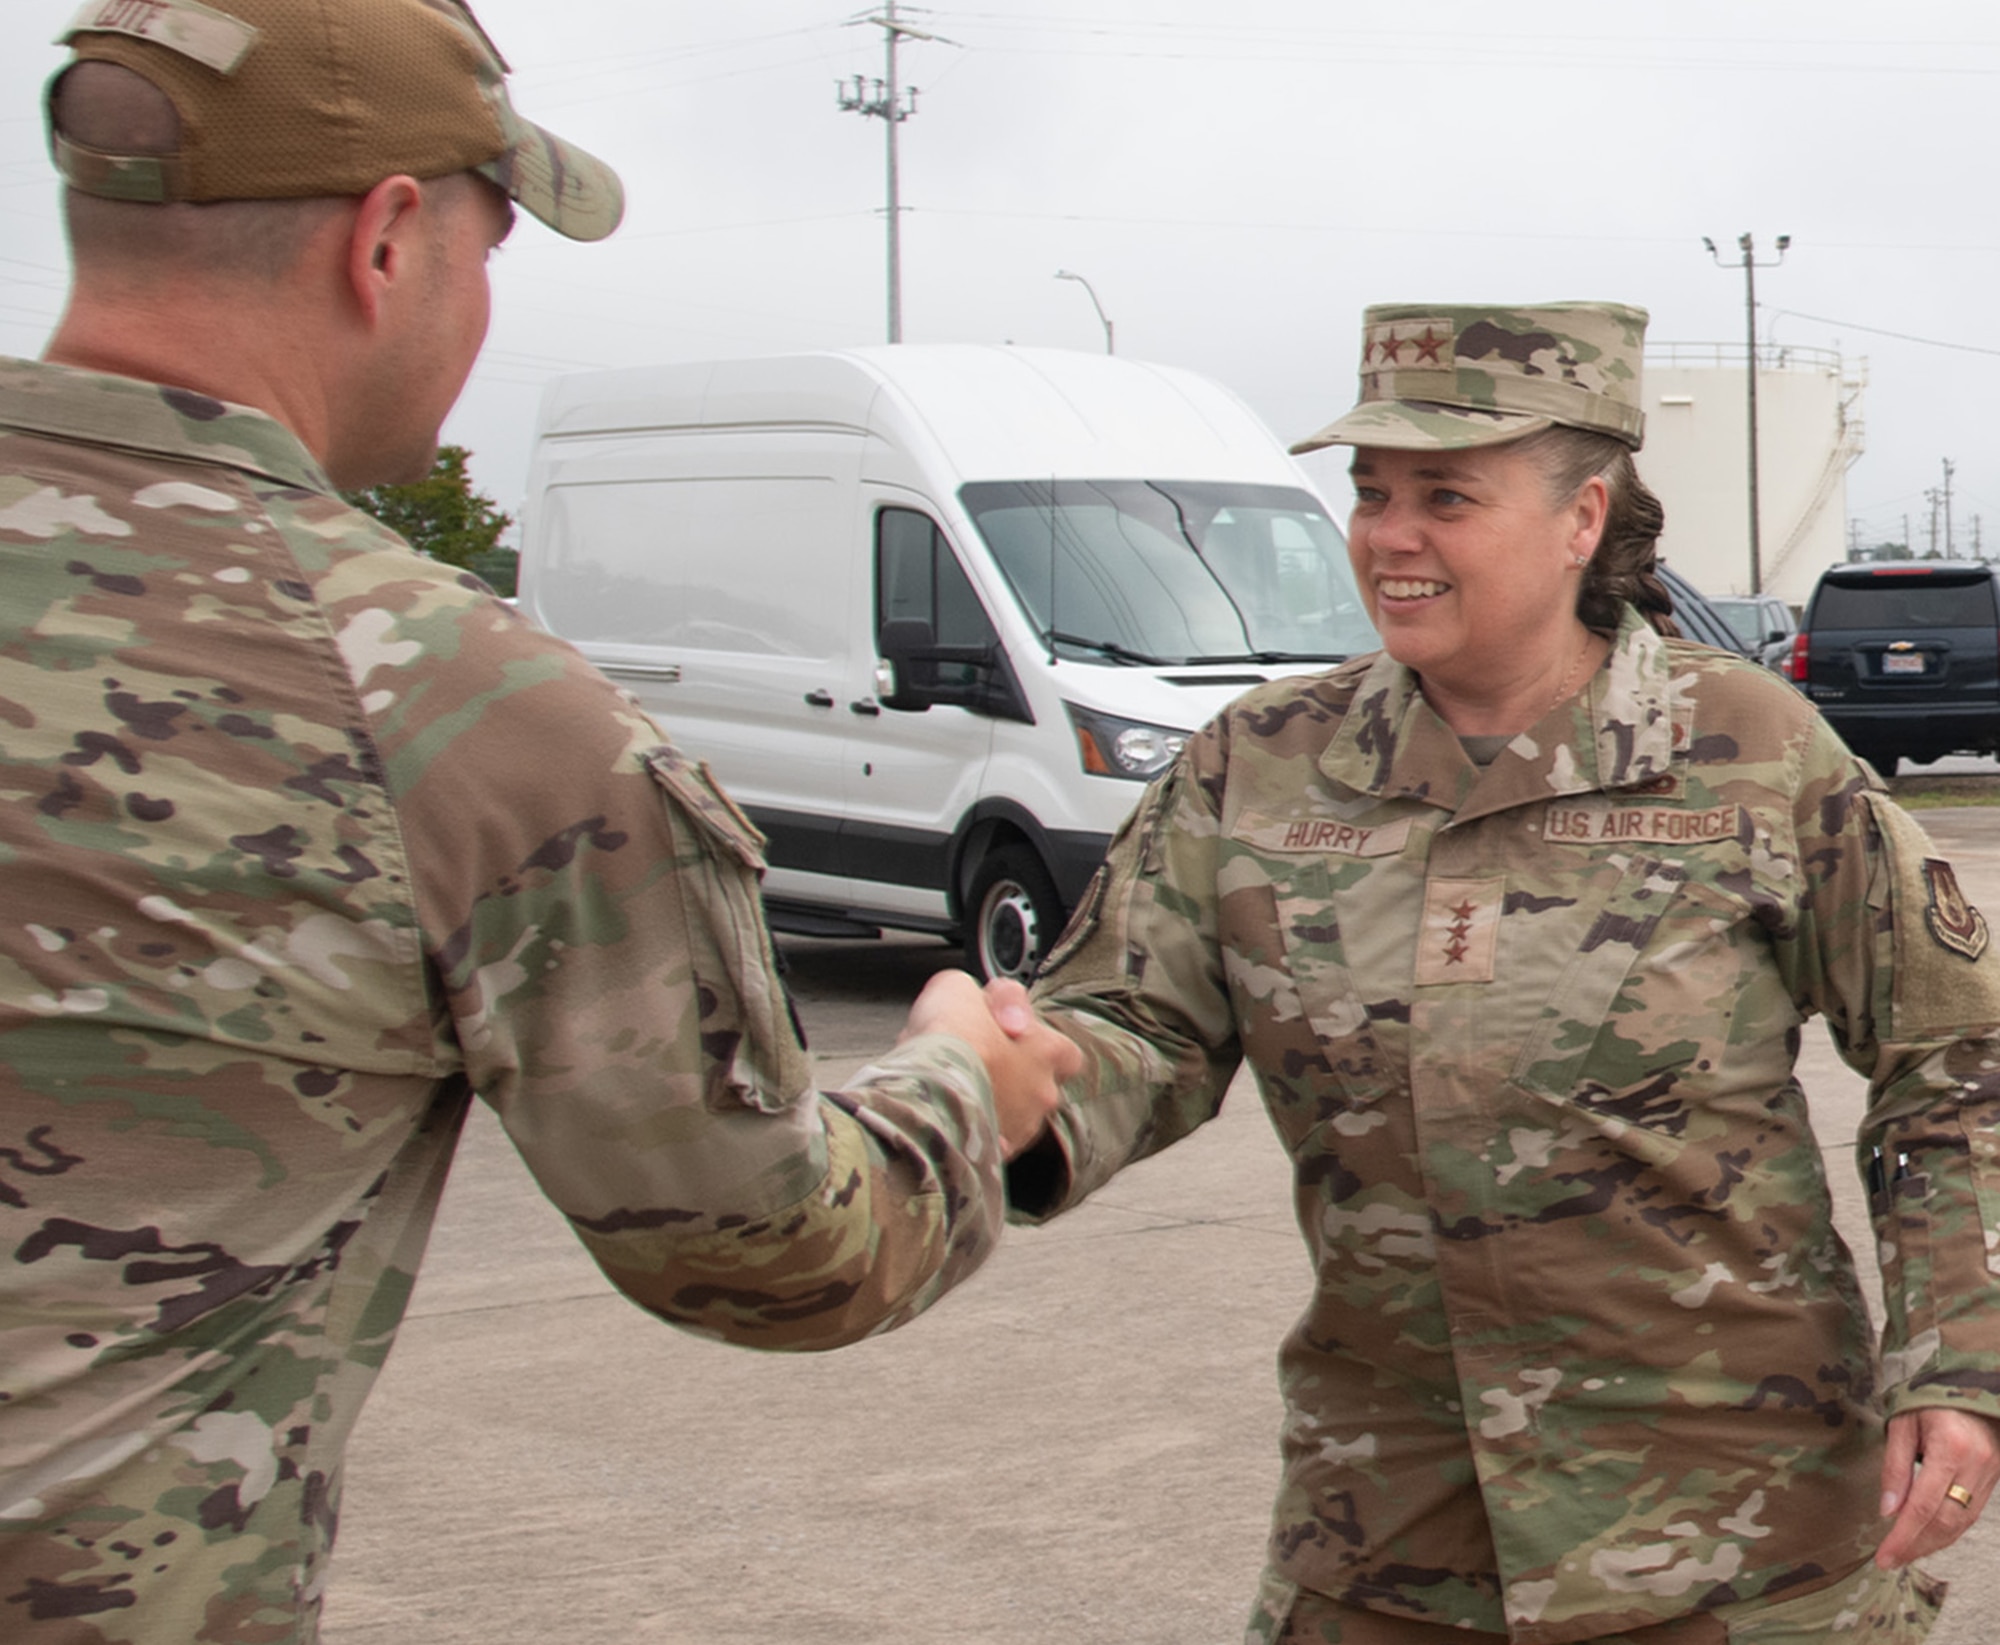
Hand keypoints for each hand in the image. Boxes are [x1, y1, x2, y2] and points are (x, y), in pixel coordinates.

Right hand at [901, 971, 1078, 1157]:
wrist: (924, 1086)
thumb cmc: (950, 1035)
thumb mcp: (962, 987)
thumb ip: (987, 998)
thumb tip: (997, 1011)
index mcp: (1048, 1051)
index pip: (1067, 1054)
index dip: (1041, 1046)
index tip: (1016, 1041)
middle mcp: (1043, 1094)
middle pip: (1038, 1088)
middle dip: (1012, 1082)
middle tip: (979, 1069)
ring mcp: (1021, 1130)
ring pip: (1014, 1119)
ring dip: (993, 1109)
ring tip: (958, 1094)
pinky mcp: (994, 1157)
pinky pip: (990, 1148)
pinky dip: (973, 1139)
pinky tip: (950, 1123)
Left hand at [1875, 1407, 1999, 1566]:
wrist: (1971, 1386)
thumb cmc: (1929, 1400)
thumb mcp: (1902, 1424)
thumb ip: (1895, 1467)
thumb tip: (1888, 1511)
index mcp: (1951, 1449)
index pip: (1925, 1505)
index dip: (1904, 1536)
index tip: (1884, 1556)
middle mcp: (1976, 1466)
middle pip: (1946, 1521)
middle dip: (1916, 1545)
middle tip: (1889, 1560)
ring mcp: (1990, 1475)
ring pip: (1961, 1523)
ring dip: (1933, 1543)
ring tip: (1904, 1554)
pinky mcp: (1994, 1480)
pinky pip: (1970, 1514)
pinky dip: (1948, 1530)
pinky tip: (1928, 1537)